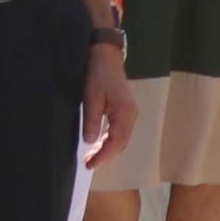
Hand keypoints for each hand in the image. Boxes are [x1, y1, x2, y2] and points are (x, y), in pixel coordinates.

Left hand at [79, 46, 136, 166]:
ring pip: (121, 138)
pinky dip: (109, 141)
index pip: (116, 141)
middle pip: (121, 143)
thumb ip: (92, 121)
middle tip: (88, 164)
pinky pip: (119, 131)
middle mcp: (131, 115)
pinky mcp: (124, 111)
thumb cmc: (98, 74)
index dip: (104, 155)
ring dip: (107, 149)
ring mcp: (129, 113)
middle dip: (106, 156)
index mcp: (125, 113)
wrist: (105, 56)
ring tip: (91, 157)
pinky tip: (98, 144)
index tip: (90, 164)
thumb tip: (90, 142)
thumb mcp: (91, 97)